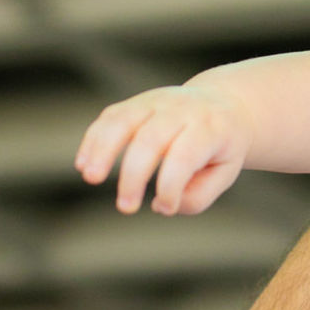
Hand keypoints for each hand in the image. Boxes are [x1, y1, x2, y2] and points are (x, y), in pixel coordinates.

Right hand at [75, 84, 252, 214]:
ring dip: (103, 149)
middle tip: (126, 208)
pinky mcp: (135, 103)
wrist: (224, 104)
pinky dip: (94, 139)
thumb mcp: (226, 172)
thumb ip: (199, 195)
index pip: (185, 154)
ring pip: (123, 120)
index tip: (166, 207)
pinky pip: (109, 117)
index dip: (171, 184)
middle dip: (134, 175)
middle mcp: (181, 109)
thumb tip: (163, 206)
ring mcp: (156, 102)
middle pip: (150, 138)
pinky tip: (83, 164)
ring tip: (90, 177)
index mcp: (210, 127)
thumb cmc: (222, 146)